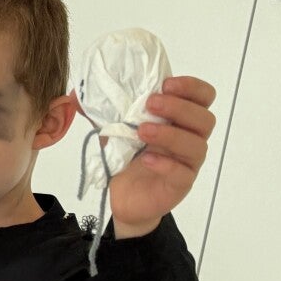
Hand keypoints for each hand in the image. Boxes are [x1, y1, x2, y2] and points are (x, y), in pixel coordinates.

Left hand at [103, 76, 217, 237]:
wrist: (124, 197)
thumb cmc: (127, 158)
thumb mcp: (113, 129)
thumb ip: (105, 110)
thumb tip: (76, 93)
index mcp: (180, 120)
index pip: (203, 97)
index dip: (191, 87)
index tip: (166, 84)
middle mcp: (190, 139)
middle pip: (205, 119)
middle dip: (179, 107)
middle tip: (150, 103)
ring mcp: (188, 163)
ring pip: (197, 145)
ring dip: (170, 134)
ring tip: (142, 131)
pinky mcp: (180, 185)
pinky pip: (183, 173)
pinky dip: (166, 163)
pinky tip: (147, 159)